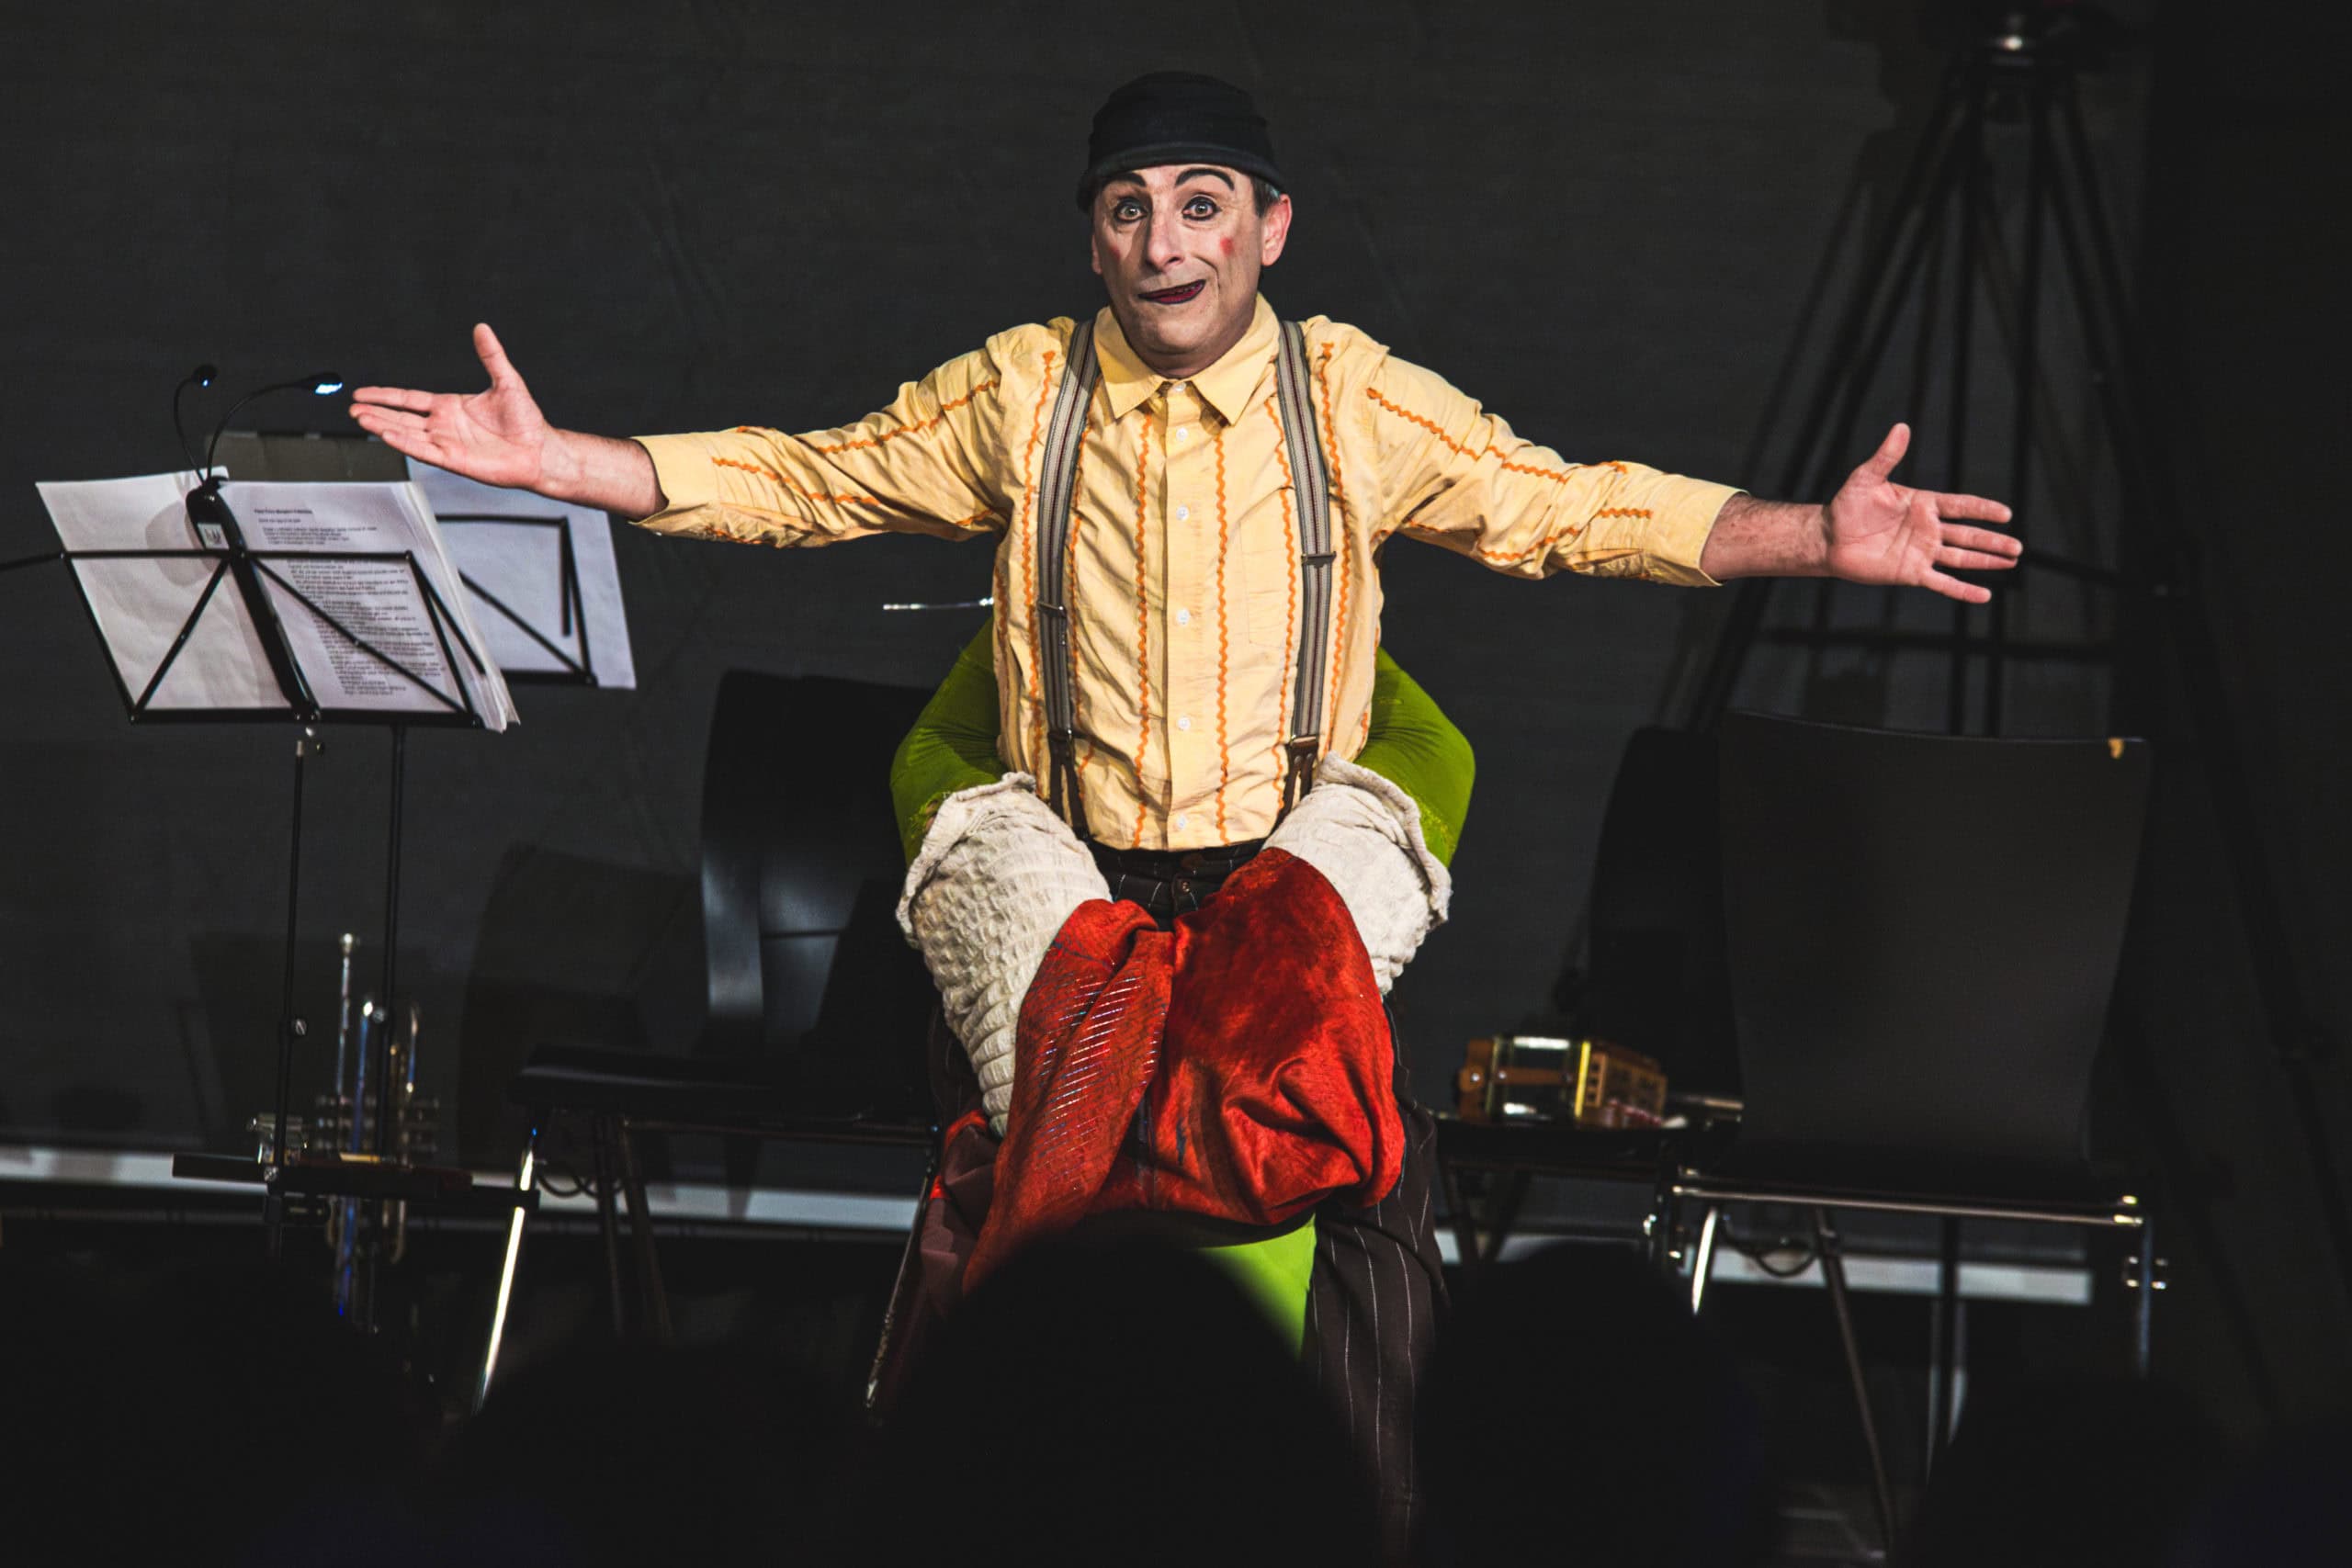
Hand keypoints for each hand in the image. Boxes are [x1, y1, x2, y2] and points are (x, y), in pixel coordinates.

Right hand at [349, 324, 552, 489]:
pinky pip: (423, 451)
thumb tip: (483, 329)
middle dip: (376, 412)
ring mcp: (447, 443)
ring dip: (383, 425)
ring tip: (360, 418)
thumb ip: (491, 355)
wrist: (541, 451)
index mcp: (451, 406)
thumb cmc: (527, 422)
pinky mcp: (453, 460)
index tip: (363, 392)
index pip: (410, 399)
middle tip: (353, 408)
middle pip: (401, 417)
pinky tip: (387, 435)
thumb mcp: (507, 381)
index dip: (386, 395)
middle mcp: (444, 425)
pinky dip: (404, 444)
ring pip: (406, 433)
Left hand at [1824, 422, 2020, 603]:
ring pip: (1961, 557)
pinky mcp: (1911, 572)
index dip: (1983, 510)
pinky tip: (1983, 595)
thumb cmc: (1846, 506)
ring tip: (2012, 561)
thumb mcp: (1867, 479)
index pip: (1961, 506)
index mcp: (1923, 504)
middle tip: (2017, 547)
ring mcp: (1921, 552)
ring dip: (1986, 561)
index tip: (2005, 514)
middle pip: (1968, 535)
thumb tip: (1901, 427)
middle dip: (1993, 541)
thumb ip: (1887, 456)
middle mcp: (1928, 529)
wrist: (1828, 538)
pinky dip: (1962, 590)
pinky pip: (1942, 582)